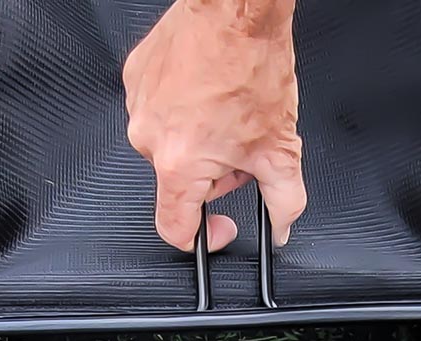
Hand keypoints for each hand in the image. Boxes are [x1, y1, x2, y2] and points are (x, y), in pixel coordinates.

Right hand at [123, 0, 306, 251]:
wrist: (236, 7)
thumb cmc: (251, 65)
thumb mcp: (280, 147)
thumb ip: (284, 200)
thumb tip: (282, 225)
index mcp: (178, 164)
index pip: (174, 228)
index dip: (202, 238)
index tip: (219, 228)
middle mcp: (149, 137)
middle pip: (180, 182)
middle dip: (215, 173)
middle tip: (242, 146)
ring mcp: (139, 106)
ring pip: (171, 146)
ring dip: (201, 140)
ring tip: (229, 110)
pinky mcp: (136, 78)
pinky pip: (160, 111)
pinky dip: (186, 109)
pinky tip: (211, 90)